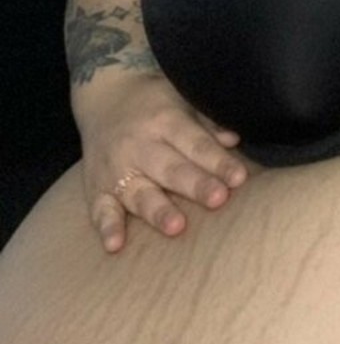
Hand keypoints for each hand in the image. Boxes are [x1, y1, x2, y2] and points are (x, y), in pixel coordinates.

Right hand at [76, 73, 247, 252]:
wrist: (103, 97)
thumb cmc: (156, 104)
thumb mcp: (183, 101)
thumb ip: (208, 124)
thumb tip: (234, 140)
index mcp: (165, 120)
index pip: (195, 144)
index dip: (217, 161)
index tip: (239, 178)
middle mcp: (138, 145)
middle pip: (170, 169)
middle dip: (195, 185)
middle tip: (218, 199)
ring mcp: (115, 169)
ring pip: (138, 193)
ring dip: (157, 211)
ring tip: (176, 227)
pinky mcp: (95, 187)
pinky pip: (99, 209)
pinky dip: (107, 227)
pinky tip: (115, 246)